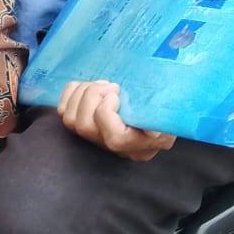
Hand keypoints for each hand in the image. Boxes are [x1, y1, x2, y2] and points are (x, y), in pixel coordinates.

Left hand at [58, 81, 175, 161]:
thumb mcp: (168, 116)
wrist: (157, 110)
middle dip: (92, 96)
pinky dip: (72, 93)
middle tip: (109, 85)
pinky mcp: (83, 128)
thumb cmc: (164, 110)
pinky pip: (64, 112)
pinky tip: (88, 86)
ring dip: (82, 93)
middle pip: (85, 127)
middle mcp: (115, 148)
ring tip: (101, 85)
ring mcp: (96, 140)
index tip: (117, 94)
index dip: (106, 112)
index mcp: (139, 146)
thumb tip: (153, 131)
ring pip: (71, 120)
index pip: (113, 138)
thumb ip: (160, 122)